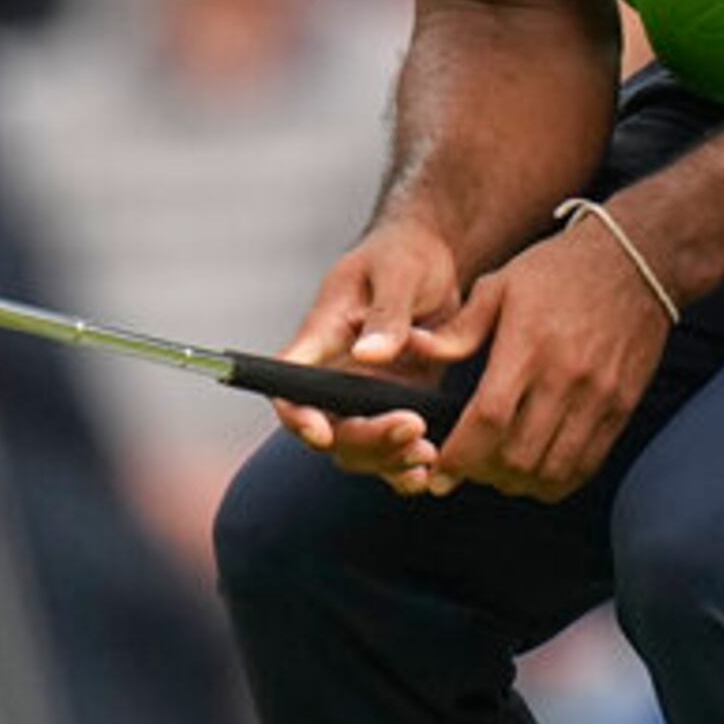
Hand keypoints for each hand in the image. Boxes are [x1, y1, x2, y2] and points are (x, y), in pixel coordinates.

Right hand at [265, 216, 468, 485]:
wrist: (434, 260)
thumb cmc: (404, 255)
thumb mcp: (399, 271)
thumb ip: (386, 313)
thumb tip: (369, 355)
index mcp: (320, 339)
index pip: (288, 387)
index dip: (297, 416)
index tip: (322, 432)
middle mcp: (334, 375)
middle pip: (329, 430)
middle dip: (365, 441)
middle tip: (413, 431)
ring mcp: (363, 396)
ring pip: (359, 449)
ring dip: (388, 461)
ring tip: (428, 455)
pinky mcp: (395, 406)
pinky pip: (390, 450)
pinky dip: (405, 467)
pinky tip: (430, 468)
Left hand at [410, 219, 675, 502]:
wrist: (636, 262)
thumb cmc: (559, 271)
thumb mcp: (501, 286)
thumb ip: (459, 329)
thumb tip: (414, 350)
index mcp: (528, 345)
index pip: (489, 418)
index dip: (461, 456)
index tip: (440, 471)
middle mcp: (566, 376)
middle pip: (518, 455)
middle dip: (483, 474)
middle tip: (467, 470)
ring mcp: (599, 396)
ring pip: (552, 469)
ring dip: (519, 483)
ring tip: (499, 473)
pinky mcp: (622, 406)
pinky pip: (587, 464)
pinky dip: (556, 481)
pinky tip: (537, 471)